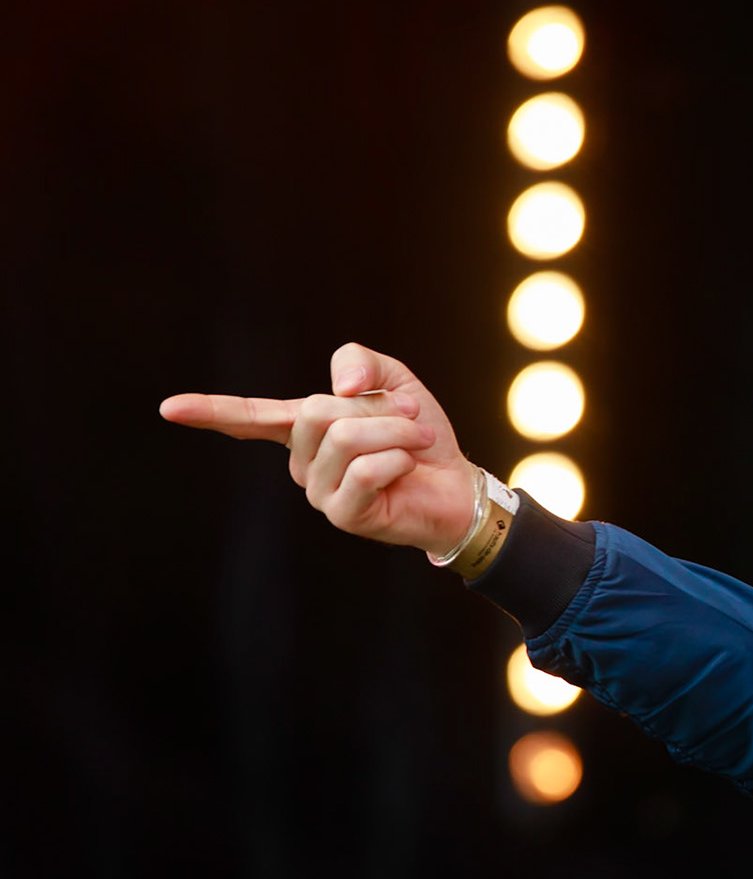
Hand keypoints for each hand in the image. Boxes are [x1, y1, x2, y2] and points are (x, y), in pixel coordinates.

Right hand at [161, 343, 474, 554]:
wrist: (458, 485)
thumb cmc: (421, 437)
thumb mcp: (395, 382)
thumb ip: (361, 363)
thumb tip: (339, 386)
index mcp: (305, 429)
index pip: (249, 417)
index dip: (210, 411)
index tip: (168, 408)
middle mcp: (303, 462)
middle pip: (317, 413)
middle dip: (375, 407)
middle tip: (410, 417)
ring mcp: (320, 492)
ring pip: (345, 439)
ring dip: (395, 430)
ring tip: (416, 442)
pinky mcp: (344, 515)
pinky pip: (366, 471)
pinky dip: (398, 458)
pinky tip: (408, 469)